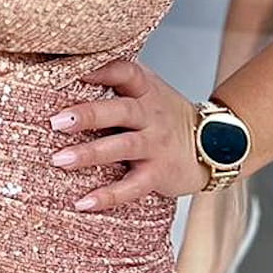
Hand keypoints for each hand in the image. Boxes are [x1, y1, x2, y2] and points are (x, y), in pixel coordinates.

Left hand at [48, 57, 205, 210]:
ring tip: (59, 160)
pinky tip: (83, 203)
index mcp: (146, 90)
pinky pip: (132, 186)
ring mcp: (156, 145)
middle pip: (120, 110)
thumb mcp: (149, 91)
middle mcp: (151, 115)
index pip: (125, 71)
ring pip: (122, 147)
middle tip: (56, 121)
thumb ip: (118, 81)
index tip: (74, 71)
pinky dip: (108, 196)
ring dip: (90, 154)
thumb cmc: (166, 116)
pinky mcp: (158, 174)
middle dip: (88, 115)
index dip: (101, 70)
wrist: (216, 145)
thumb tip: (69, 71)